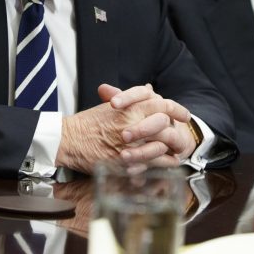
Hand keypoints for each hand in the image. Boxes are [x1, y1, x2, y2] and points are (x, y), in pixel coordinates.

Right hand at [55, 84, 196, 173]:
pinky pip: (152, 164)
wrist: (69, 140)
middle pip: (166, 125)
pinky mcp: (126, 162)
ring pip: (162, 146)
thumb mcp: (111, 105)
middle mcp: (133, 124)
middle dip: (176, 130)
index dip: (177, 110)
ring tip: (175, 150)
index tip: (184, 115)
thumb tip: (149, 89)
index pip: (162, 105)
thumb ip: (132, 98)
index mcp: (130, 108)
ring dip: (170, 148)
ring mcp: (130, 144)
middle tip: (182, 134)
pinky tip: (167, 162)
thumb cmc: (88, 122)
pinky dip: (163, 163)